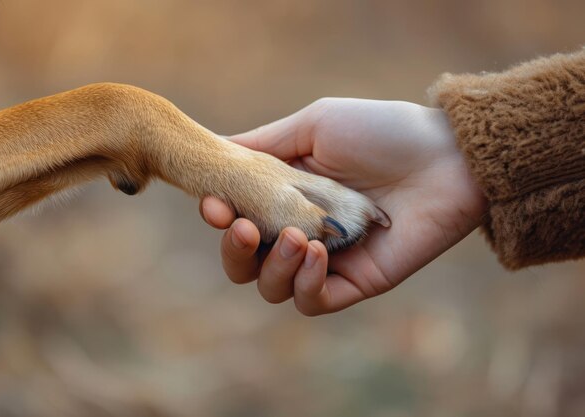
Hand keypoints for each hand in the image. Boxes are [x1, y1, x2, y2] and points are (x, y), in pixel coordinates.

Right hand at [201, 98, 487, 314]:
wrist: (447, 156)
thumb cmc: (382, 132)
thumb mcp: (315, 126)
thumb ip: (264, 145)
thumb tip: (215, 149)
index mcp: (285, 195)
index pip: (236, 218)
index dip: (218, 217)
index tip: (214, 206)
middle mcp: (300, 231)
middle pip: (245, 263)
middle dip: (234, 251)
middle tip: (246, 229)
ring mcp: (327, 261)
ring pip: (272, 287)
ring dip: (272, 266)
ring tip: (297, 238)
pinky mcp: (355, 283)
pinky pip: (312, 302)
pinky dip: (304, 283)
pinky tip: (319, 254)